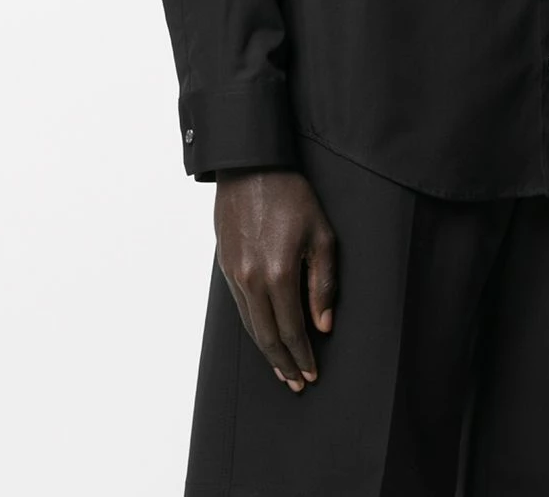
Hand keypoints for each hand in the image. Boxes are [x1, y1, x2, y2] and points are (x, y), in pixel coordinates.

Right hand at [214, 167, 336, 392]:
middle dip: (283, 363)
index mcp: (278, 274)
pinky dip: (253, 327)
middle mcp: (251, 280)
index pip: (291, 330)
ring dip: (266, 350)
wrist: (250, 167)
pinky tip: (264, 333)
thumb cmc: (291, 195)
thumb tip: (322, 324)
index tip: (311, 373)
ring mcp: (234, 274)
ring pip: (250, 325)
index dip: (302, 355)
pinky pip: (240, 307)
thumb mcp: (321, 234)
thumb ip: (323, 283)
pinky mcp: (225, 266)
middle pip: (267, 335)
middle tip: (296, 382)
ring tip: (281, 367)